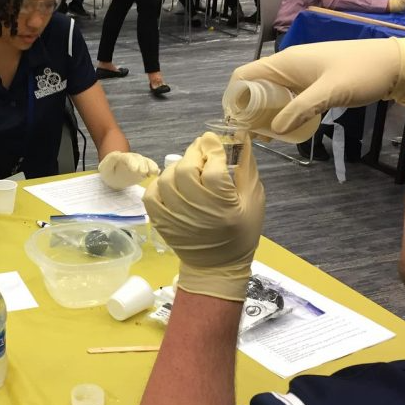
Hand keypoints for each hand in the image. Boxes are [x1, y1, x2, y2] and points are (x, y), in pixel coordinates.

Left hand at [97, 151, 158, 189]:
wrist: (112, 171)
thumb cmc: (108, 171)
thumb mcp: (105, 168)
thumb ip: (110, 161)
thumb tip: (118, 154)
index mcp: (119, 157)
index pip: (126, 157)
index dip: (132, 162)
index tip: (135, 170)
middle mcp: (130, 157)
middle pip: (137, 158)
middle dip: (142, 164)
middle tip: (144, 173)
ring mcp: (137, 160)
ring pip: (144, 161)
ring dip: (150, 166)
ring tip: (154, 173)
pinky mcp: (143, 165)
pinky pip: (149, 164)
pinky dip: (153, 168)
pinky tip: (157, 173)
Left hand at [144, 133, 264, 300]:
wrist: (217, 267)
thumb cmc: (240, 234)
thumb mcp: (253, 200)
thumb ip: (245, 167)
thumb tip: (240, 137)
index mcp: (223, 204)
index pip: (212, 167)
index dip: (212, 148)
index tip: (212, 139)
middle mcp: (196, 208)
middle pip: (186, 169)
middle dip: (194, 154)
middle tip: (201, 151)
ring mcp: (174, 215)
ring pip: (167, 179)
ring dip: (177, 168)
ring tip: (188, 168)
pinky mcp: (160, 221)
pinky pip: (152, 194)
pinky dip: (159, 185)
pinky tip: (171, 184)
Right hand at [230, 37, 404, 136]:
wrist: (395, 64)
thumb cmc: (361, 72)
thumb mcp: (329, 92)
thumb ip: (300, 110)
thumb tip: (274, 130)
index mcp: (285, 62)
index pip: (244, 75)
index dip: (234, 97)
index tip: (237, 121)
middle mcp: (288, 66)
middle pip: (254, 87)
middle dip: (248, 110)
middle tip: (252, 135)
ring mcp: (301, 74)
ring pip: (271, 94)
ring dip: (265, 113)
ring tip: (267, 137)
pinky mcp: (313, 83)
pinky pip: (288, 98)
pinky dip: (282, 112)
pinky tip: (287, 129)